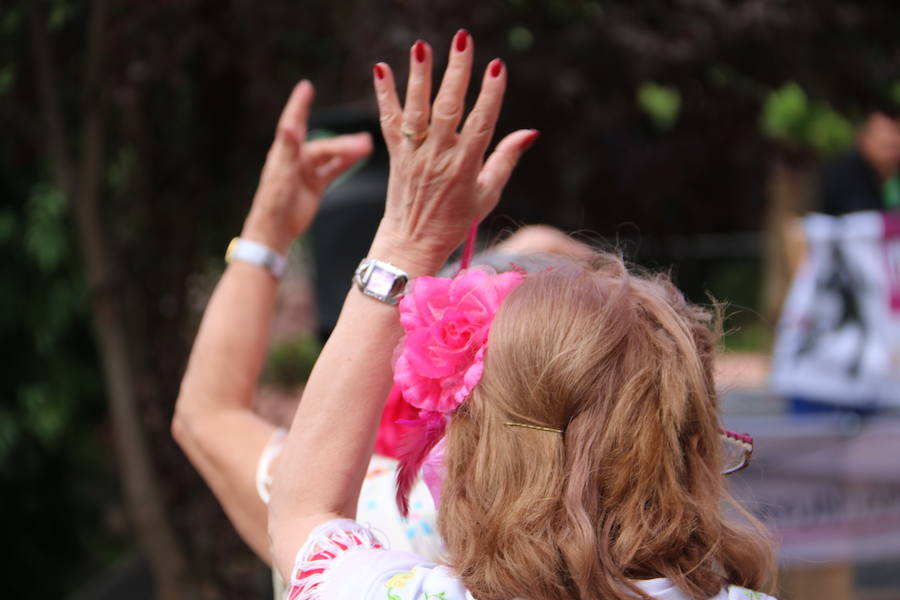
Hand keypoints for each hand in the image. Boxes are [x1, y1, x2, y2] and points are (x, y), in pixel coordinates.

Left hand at [243, 81, 372, 253]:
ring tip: (368, 147)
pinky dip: (346, 163)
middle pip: (325, 146)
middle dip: (344, 142)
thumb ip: (288, 148)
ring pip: (332, 157)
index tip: (306, 87)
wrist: (276, 230)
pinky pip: (334, 170)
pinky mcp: (315, 185)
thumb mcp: (281, 173)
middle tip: (365, 142)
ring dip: (348, 151)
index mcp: (285, 152)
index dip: (300, 104)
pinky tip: (359, 157)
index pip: (294, 122)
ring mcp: (307, 171)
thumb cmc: (274, 201)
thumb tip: (289, 125)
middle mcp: (297, 158)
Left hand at [370, 30, 537, 269]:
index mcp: (466, 167)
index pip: (481, 123)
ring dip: (419, 75)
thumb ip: (506, 159)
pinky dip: (384, 94)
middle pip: (449, 107)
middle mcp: (439, 157)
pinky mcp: (395, 154)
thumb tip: (530, 132)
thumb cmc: (455, 220)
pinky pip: (389, 120)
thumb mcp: (488, 194)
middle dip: (457, 71)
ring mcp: (415, 154)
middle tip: (463, 40)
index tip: (498, 67)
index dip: (491, 94)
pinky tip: (381, 68)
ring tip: (423, 46)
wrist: (413, 242)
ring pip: (417, 109)